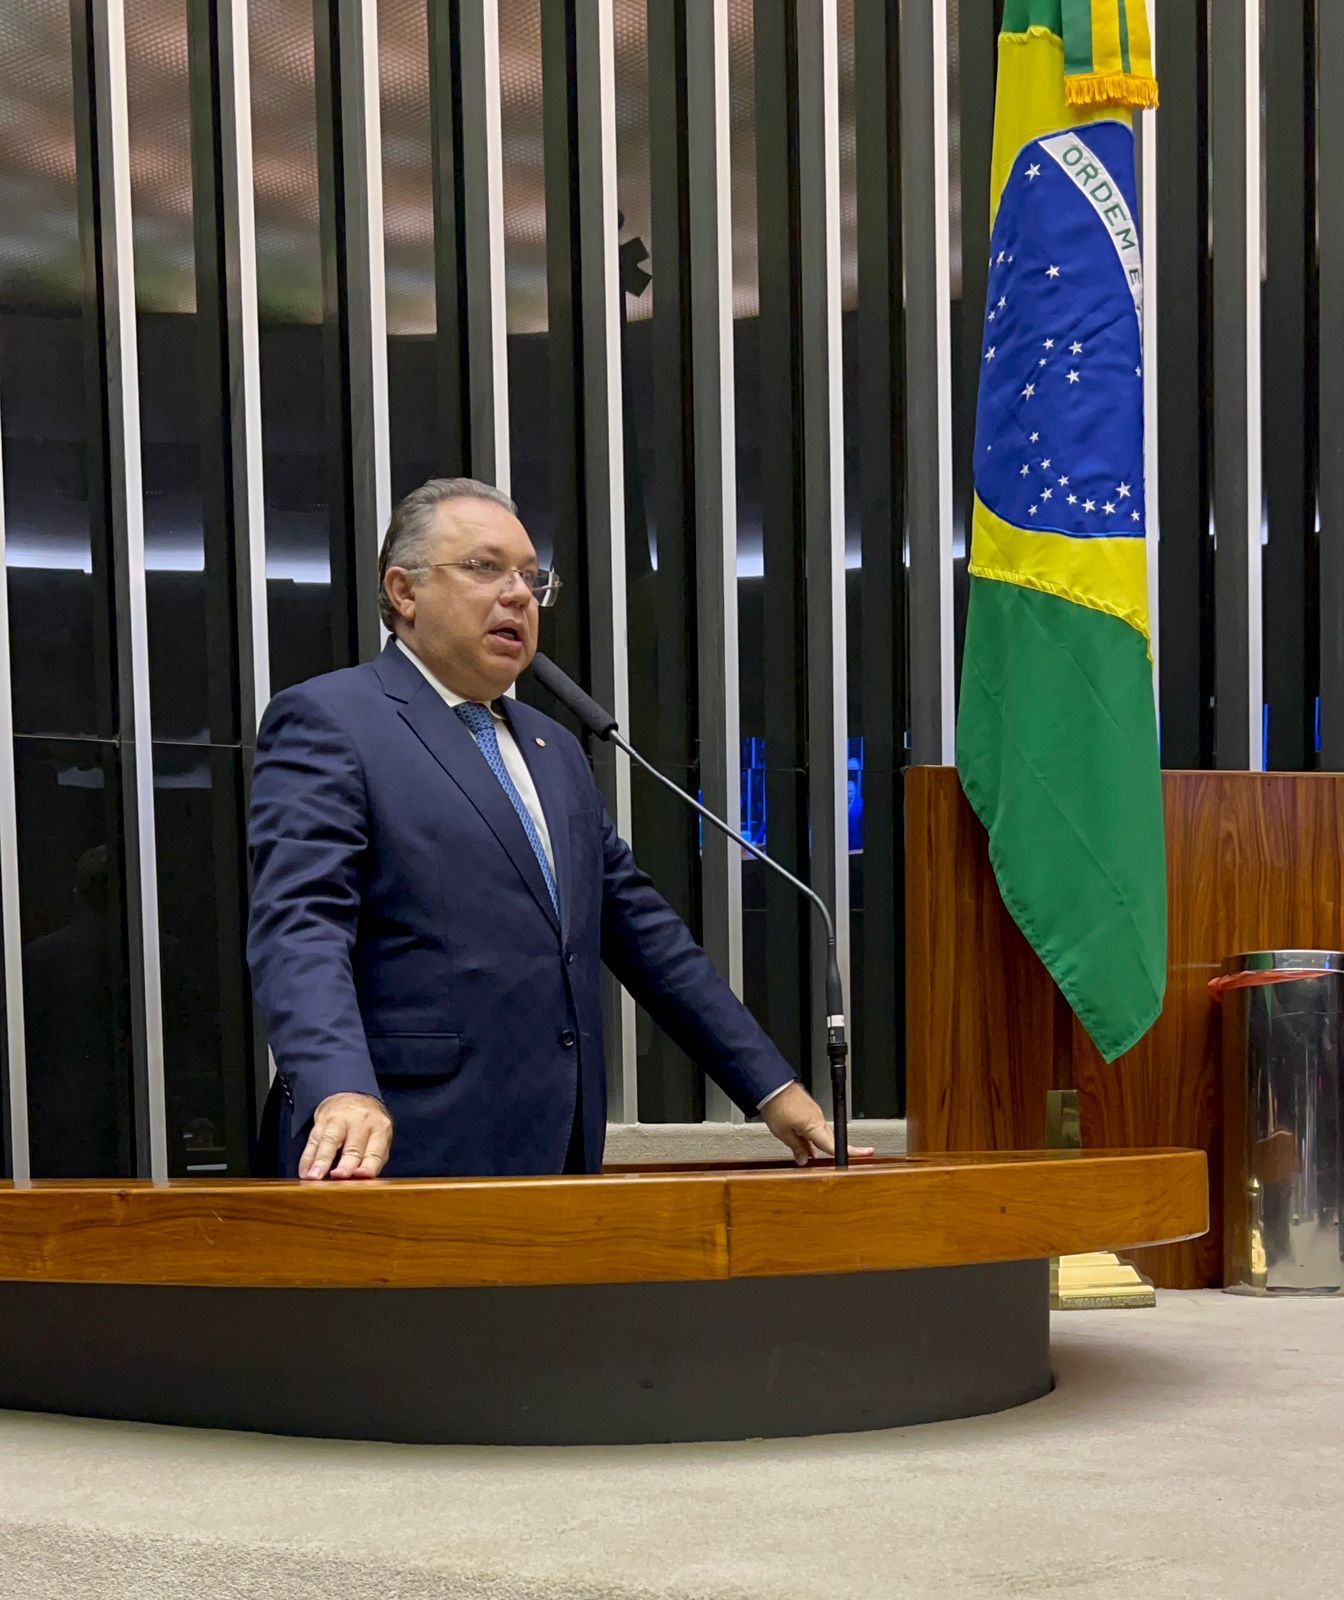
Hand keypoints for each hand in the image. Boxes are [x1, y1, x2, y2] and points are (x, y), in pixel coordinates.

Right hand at [300, 1092, 392, 1180]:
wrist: (353, 1098)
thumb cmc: (368, 1127)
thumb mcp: (379, 1140)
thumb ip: (373, 1162)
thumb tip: (360, 1183)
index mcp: (380, 1128)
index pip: (374, 1151)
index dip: (368, 1165)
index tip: (360, 1176)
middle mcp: (361, 1121)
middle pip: (352, 1147)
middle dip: (345, 1163)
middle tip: (338, 1176)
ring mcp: (340, 1119)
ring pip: (329, 1141)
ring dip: (320, 1160)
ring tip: (314, 1177)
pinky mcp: (322, 1121)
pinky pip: (313, 1141)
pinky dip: (307, 1158)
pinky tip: (305, 1172)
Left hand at [761, 1082, 875, 1166]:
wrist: (771, 1085)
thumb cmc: (777, 1105)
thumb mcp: (783, 1133)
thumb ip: (796, 1147)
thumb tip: (804, 1159)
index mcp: (814, 1126)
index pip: (834, 1145)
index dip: (852, 1152)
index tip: (867, 1153)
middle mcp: (818, 1118)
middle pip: (830, 1140)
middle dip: (833, 1150)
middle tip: (843, 1158)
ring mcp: (814, 1112)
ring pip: (820, 1133)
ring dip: (817, 1144)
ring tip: (808, 1154)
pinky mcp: (808, 1108)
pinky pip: (814, 1125)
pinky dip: (811, 1135)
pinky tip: (802, 1140)